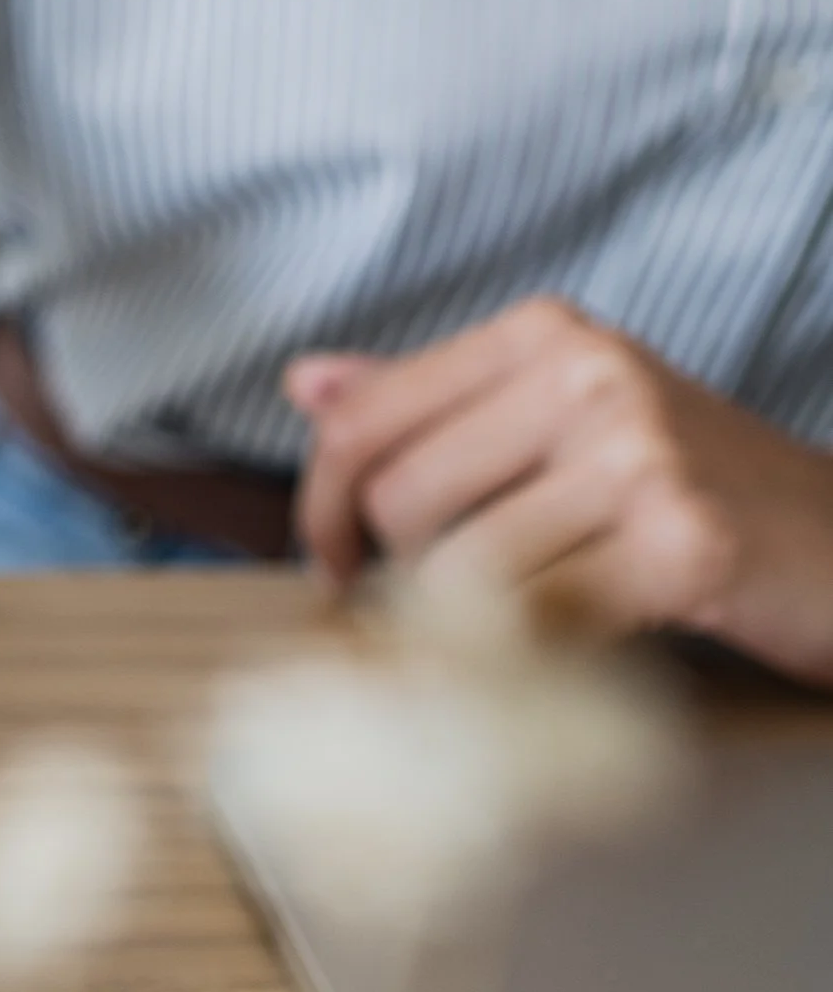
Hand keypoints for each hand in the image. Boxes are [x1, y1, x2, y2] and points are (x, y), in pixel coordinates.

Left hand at [288, 297, 832, 683]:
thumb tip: (304, 384)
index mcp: (549, 333)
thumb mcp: (565, 418)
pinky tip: (582, 643)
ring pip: (462, 572)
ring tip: (544, 616)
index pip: (363, 418)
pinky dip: (536, 657)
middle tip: (461, 604)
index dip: (323, 507)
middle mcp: (592, 374)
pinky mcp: (681, 543)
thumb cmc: (688, 492)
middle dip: (408, 575)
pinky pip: (537, 623)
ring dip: (480, 625)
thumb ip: (435, 401)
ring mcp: (641, 454)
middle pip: (400, 501)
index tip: (337, 563)